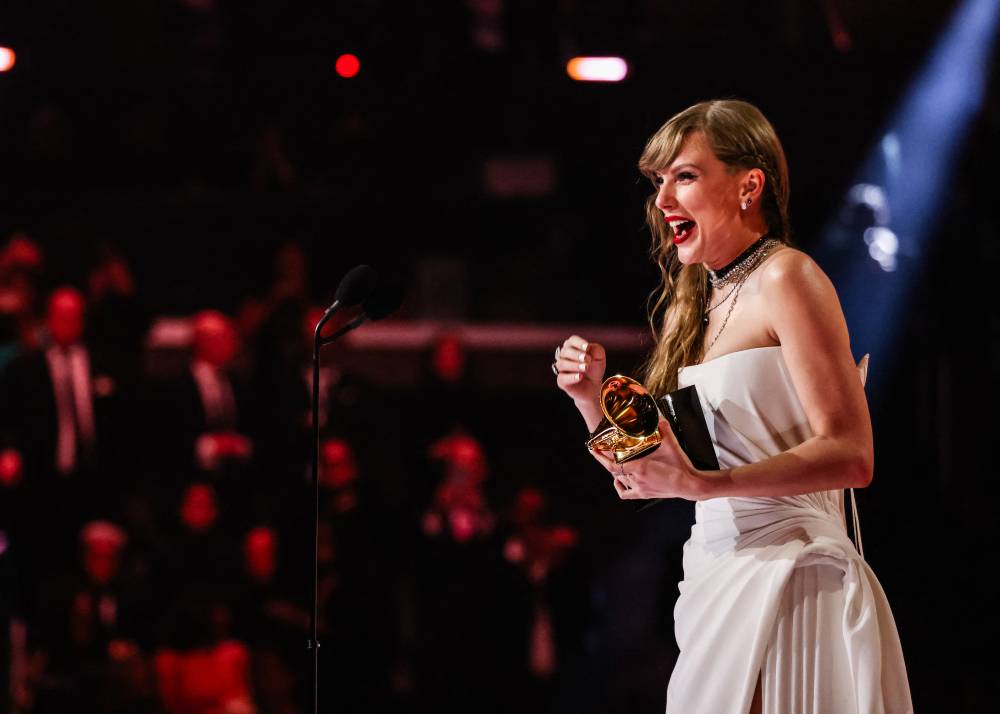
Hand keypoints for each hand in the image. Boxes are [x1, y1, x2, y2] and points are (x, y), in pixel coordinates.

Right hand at [553, 335, 605, 405]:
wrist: (594, 385)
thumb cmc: (595, 368)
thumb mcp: (599, 356)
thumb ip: (595, 349)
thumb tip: (587, 349)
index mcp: (573, 347)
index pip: (572, 341)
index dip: (578, 343)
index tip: (587, 347)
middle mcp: (564, 357)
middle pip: (565, 351)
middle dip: (576, 354)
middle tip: (588, 359)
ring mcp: (561, 369)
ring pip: (561, 364)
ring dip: (574, 365)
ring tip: (585, 368)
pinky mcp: (561, 381)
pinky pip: (562, 378)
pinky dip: (571, 377)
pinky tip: (580, 376)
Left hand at [588, 418, 705, 500]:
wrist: (690, 484)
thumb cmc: (680, 466)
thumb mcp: (671, 444)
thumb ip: (663, 428)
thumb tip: (658, 415)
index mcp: (639, 467)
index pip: (612, 463)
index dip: (600, 456)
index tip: (593, 448)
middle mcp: (636, 479)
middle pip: (613, 470)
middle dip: (605, 460)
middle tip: (598, 450)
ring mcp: (639, 488)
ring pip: (619, 480)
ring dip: (614, 470)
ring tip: (611, 460)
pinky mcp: (644, 494)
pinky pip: (626, 493)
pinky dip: (620, 486)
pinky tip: (618, 481)